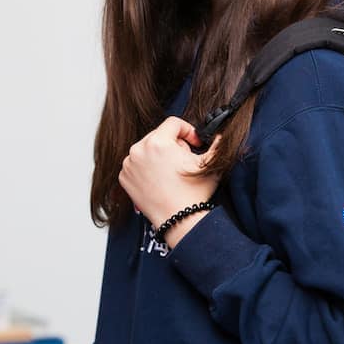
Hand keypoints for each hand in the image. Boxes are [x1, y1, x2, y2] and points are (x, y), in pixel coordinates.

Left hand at [119, 116, 220, 243]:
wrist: (178, 220)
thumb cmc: (194, 193)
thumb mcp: (209, 164)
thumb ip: (216, 143)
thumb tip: (219, 134)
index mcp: (158, 142)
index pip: (173, 123)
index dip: (188, 131)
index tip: (194, 143)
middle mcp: (138, 149)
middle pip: (159, 135)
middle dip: (173, 145)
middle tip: (183, 161)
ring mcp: (129, 164)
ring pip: (147, 149)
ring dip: (159, 155)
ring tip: (171, 172)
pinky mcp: (124, 177)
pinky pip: (136, 163)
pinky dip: (146, 168)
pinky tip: (159, 179)